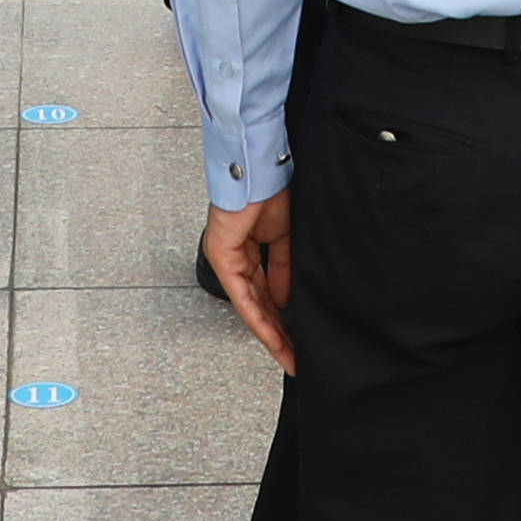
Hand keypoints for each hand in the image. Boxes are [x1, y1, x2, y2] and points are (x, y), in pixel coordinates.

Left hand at [202, 193, 293, 367]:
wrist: (260, 166)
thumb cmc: (273, 188)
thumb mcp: (286, 235)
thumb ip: (283, 267)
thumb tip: (285, 299)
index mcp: (251, 247)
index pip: (267, 288)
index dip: (284, 314)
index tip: (298, 336)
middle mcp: (237, 255)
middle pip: (259, 302)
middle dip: (279, 331)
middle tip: (295, 354)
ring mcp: (227, 258)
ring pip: (251, 305)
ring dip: (271, 332)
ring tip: (288, 354)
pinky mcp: (222, 257)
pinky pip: (242, 296)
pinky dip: (259, 317)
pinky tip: (273, 335)